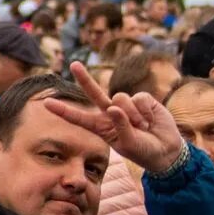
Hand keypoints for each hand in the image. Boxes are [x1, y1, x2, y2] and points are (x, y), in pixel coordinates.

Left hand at [47, 61, 185, 173]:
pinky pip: (139, 98)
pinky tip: (150, 120)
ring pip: (121, 98)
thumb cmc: (143, 150)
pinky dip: (145, 111)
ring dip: (133, 115)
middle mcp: (111, 112)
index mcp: (101, 127)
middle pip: (95, 92)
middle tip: (74, 64)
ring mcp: (126, 104)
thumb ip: (120, 127)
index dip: (64, 110)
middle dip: (85, 78)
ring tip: (143, 127)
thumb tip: (113, 107)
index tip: (46, 103)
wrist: (166, 150)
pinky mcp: (142, 99)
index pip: (79, 118)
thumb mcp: (129, 144)